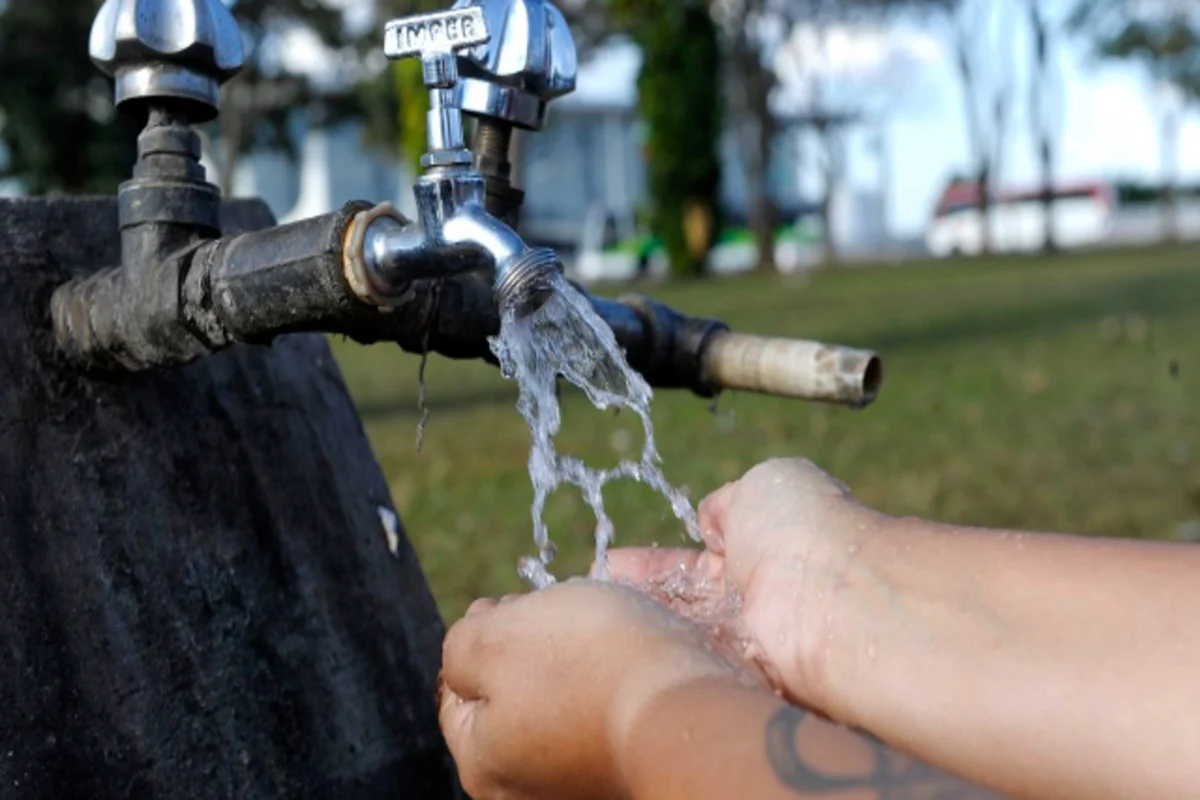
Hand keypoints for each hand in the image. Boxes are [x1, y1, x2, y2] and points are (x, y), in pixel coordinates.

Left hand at [438, 579, 750, 799]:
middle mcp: (528, 790)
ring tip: (602, 633)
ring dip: (574, 664)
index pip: (456, 691)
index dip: (480, 634)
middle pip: (511, 699)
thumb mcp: (496, 636)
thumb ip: (460, 646)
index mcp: (484, 764)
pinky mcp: (628, 769)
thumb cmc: (590, 665)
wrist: (694, 705)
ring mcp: (582, 784)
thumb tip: (465, 652)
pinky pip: (605, 717)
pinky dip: (612, 685)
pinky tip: (629, 660)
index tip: (510, 602)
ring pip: (561, 704)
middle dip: (529, 649)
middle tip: (557, 614)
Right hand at [606, 457, 885, 708]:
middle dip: (636, 598)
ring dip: (637, 623)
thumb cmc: (803, 529)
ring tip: (589, 615)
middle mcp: (752, 599)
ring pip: (678, 632)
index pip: (694, 561)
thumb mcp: (764, 484)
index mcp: (761, 548)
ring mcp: (743, 640)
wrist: (832, 597)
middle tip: (590, 594)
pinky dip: (652, 652)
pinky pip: (684, 662)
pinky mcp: (735, 676)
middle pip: (681, 602)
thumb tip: (712, 522)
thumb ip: (728, 502)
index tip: (611, 562)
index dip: (652, 564)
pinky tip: (611, 643)